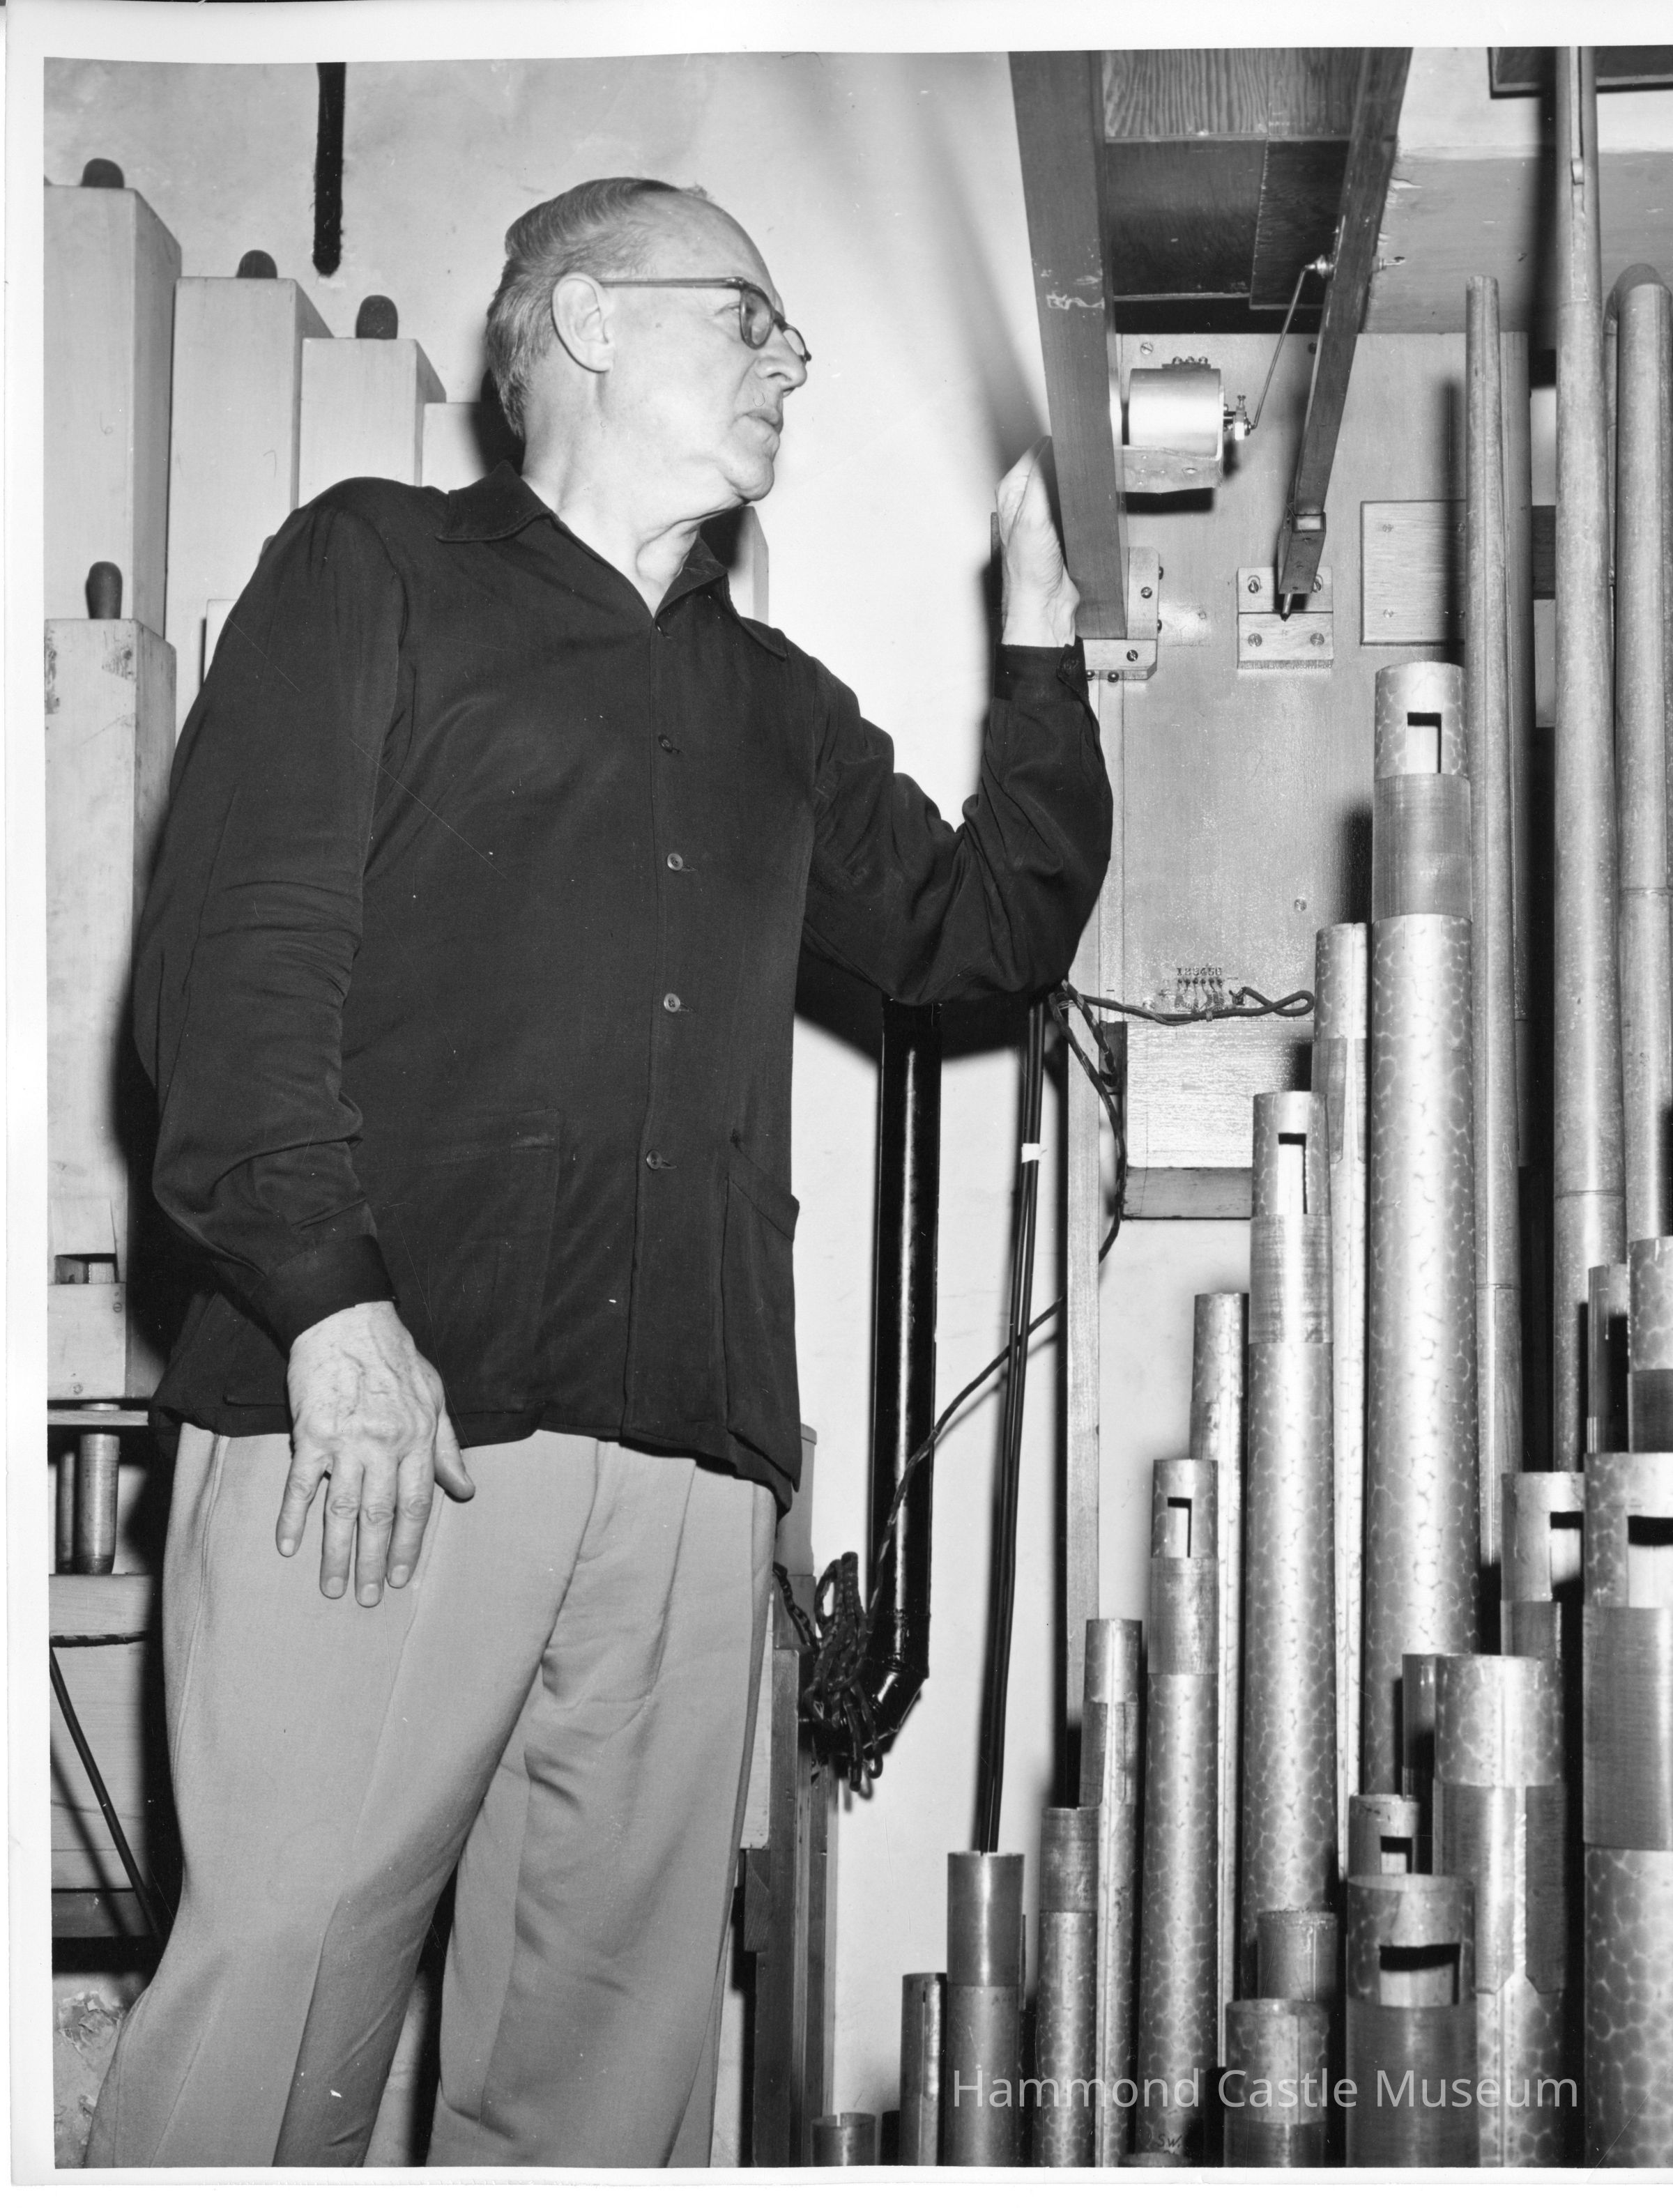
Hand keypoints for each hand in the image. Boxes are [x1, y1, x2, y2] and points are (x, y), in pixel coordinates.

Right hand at [278, 1300, 473, 1604]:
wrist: (348, 1319)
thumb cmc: (396, 1358)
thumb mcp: (436, 1398)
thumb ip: (447, 1448)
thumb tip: (464, 1491)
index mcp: (418, 1438)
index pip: (416, 1505)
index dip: (408, 1545)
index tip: (400, 1578)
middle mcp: (384, 1445)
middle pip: (378, 1516)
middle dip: (372, 1562)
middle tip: (366, 1598)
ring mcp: (346, 1441)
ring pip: (341, 1510)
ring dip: (335, 1553)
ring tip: (331, 1588)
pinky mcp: (310, 1433)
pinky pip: (300, 1484)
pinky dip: (293, 1517)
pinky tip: (288, 1546)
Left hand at [996, 440, 1078, 648]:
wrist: (1045, 606)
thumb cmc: (1030, 572)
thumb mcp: (1033, 517)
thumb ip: (1040, 480)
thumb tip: (1052, 449)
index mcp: (1012, 491)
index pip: (1038, 451)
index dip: (1058, 448)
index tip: (1075, 451)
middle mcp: (1024, 500)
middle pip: (1054, 465)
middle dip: (1070, 466)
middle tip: (1080, 476)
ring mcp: (1043, 513)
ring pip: (1066, 484)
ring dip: (1077, 486)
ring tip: (1082, 496)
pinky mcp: (1060, 527)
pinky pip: (1075, 504)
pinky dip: (1082, 503)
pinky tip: (1084, 511)